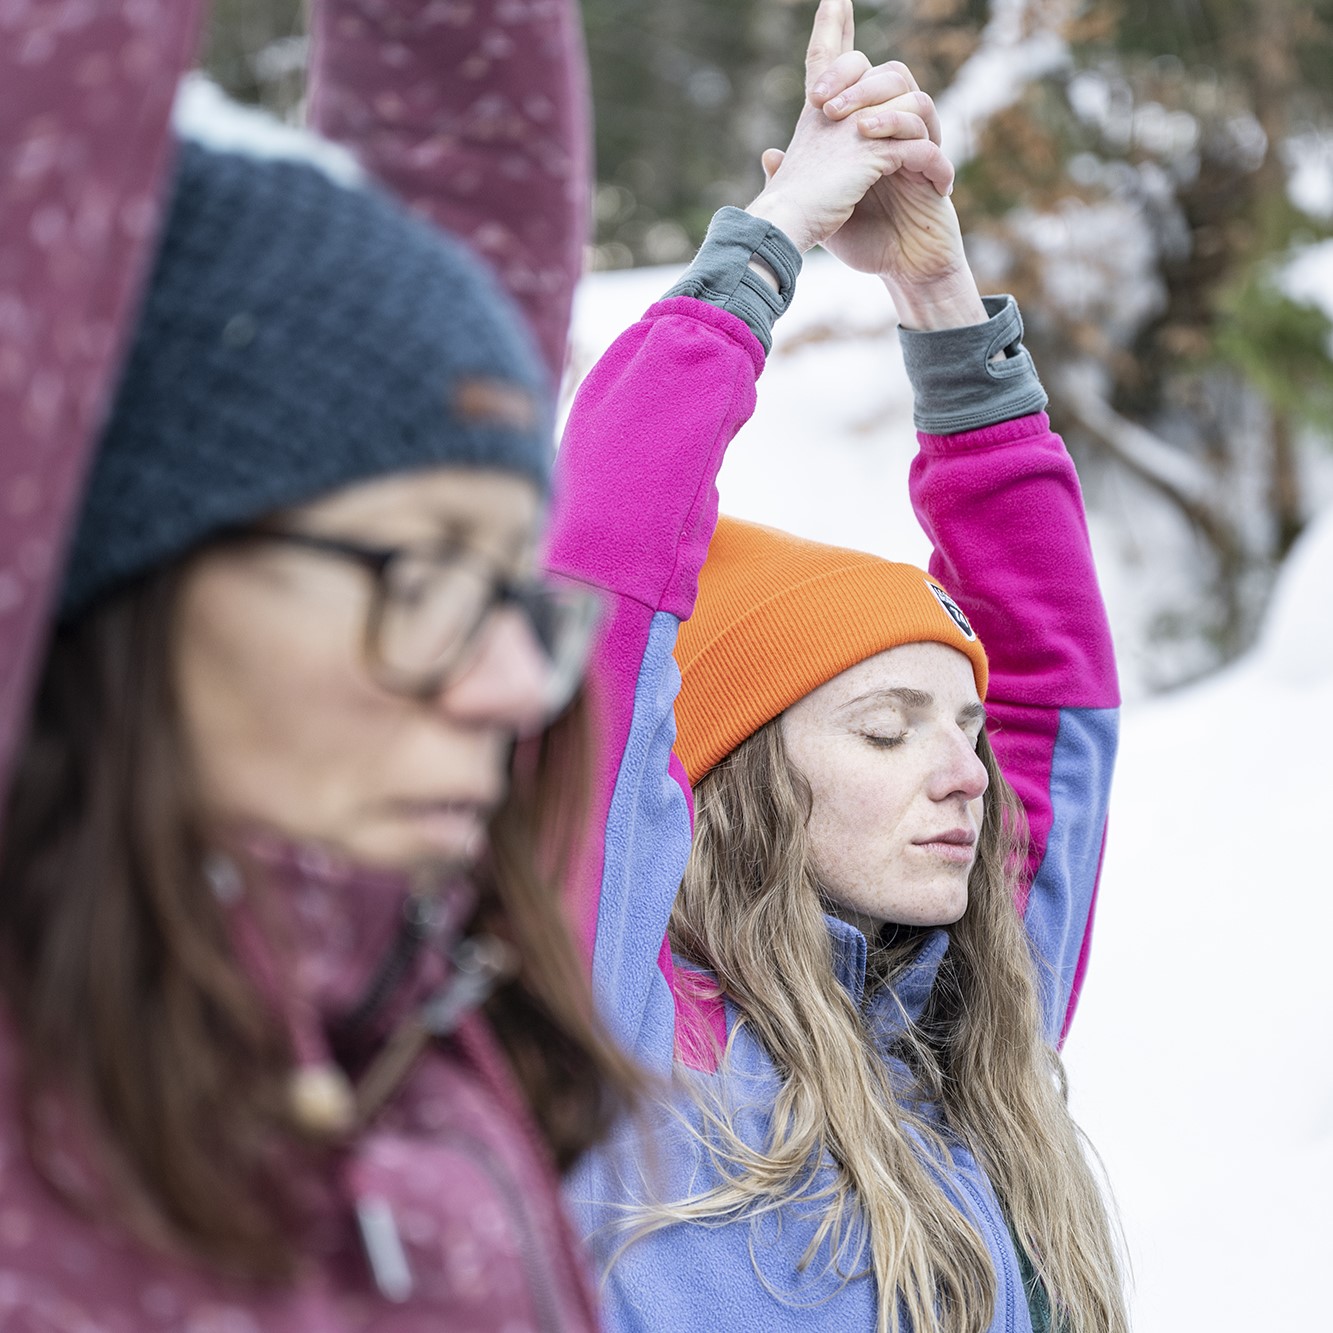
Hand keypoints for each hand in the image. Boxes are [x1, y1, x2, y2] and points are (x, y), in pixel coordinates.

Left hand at [764, 1, 987, 329]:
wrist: (900, 267)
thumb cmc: (862, 237)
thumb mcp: (822, 208)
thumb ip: (801, 181)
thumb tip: (771, 154)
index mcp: (860, 130)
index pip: (850, 71)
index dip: (840, 35)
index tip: (833, 0)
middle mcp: (890, 129)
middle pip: (885, 73)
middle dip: (855, 81)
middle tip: (823, 105)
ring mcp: (916, 146)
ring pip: (913, 99)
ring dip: (882, 110)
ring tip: (859, 131)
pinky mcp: (935, 172)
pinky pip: (931, 145)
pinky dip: (912, 148)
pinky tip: (889, 159)